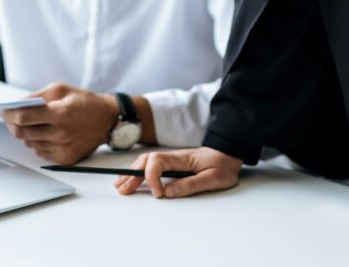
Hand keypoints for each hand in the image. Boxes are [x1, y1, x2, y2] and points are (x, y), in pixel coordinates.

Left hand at [1, 83, 118, 163]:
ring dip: (27, 134)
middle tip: (11, 119)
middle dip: (13, 125)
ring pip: (30, 143)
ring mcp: (63, 148)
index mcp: (60, 113)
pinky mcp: (65, 159)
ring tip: (33, 124)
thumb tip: (17, 105)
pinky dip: (38, 143)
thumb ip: (37, 96)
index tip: (5, 112)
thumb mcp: (61, 89)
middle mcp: (61, 133)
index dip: (10, 115)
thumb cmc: (84, 102)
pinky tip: (46, 134)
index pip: (24, 117)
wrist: (107, 120)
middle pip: (23, 133)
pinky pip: (40, 153)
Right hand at [115, 147, 241, 198]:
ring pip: (145, 162)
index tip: (159, 194)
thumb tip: (168, 192)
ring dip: (131, 173)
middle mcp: (173, 157)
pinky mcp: (171, 164)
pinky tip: (130, 179)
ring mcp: (171, 160)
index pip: (157, 162)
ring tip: (120, 186)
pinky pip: (150, 166)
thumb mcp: (213, 178)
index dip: (152, 178)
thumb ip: (191, 184)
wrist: (228, 154)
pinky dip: (137, 172)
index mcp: (182, 159)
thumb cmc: (223, 166)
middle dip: (133, 175)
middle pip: (146, 161)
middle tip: (123, 190)